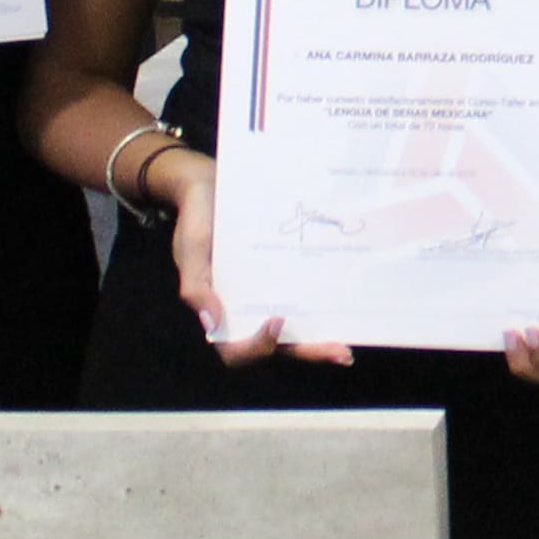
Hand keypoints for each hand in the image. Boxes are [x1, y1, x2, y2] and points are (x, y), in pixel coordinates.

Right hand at [160, 150, 355, 365]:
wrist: (209, 184)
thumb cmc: (196, 221)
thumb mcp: (190, 251)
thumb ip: (196, 288)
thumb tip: (213, 324)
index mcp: (221, 311)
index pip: (236, 349)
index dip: (257, 346)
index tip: (277, 319)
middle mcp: (249, 309)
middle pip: (278, 345)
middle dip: (309, 351)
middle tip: (341, 353)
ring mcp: (269, 293)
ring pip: (296, 328)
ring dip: (321, 338)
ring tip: (348, 344)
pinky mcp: (286, 273)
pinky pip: (304, 294)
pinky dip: (323, 305)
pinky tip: (347, 298)